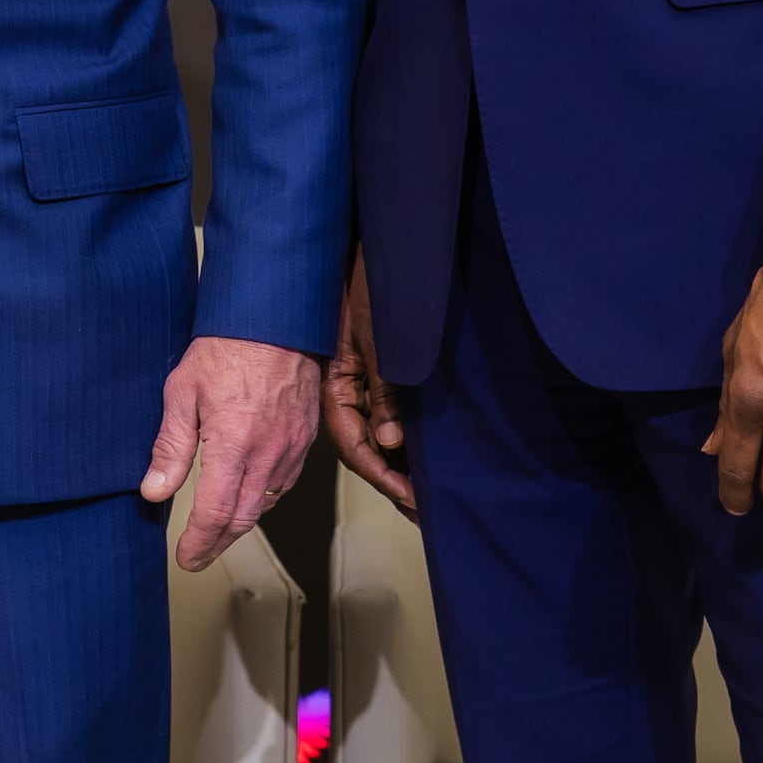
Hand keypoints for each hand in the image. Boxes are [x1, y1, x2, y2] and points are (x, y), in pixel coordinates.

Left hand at [141, 335, 323, 570]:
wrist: (276, 318)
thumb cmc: (225, 347)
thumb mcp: (182, 391)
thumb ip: (170, 446)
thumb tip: (153, 490)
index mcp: (234, 444)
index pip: (216, 513)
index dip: (199, 543)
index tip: (186, 557)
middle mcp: (268, 453)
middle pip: (243, 518)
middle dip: (218, 544)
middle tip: (198, 555)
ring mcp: (291, 447)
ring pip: (266, 503)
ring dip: (240, 523)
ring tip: (217, 531)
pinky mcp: (305, 438)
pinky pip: (284, 482)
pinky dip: (263, 498)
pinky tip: (247, 495)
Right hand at [323, 251, 413, 512]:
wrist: (376, 250)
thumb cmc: (375, 288)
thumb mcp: (381, 339)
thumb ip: (384, 390)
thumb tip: (391, 443)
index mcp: (337, 387)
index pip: (355, 446)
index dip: (385, 476)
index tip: (415, 499)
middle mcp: (345, 393)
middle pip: (365, 448)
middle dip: (393, 481)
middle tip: (425, 511)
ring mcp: (358, 385)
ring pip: (375, 437)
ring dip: (398, 467)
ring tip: (425, 497)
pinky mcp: (374, 375)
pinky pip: (384, 418)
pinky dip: (401, 443)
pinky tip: (419, 459)